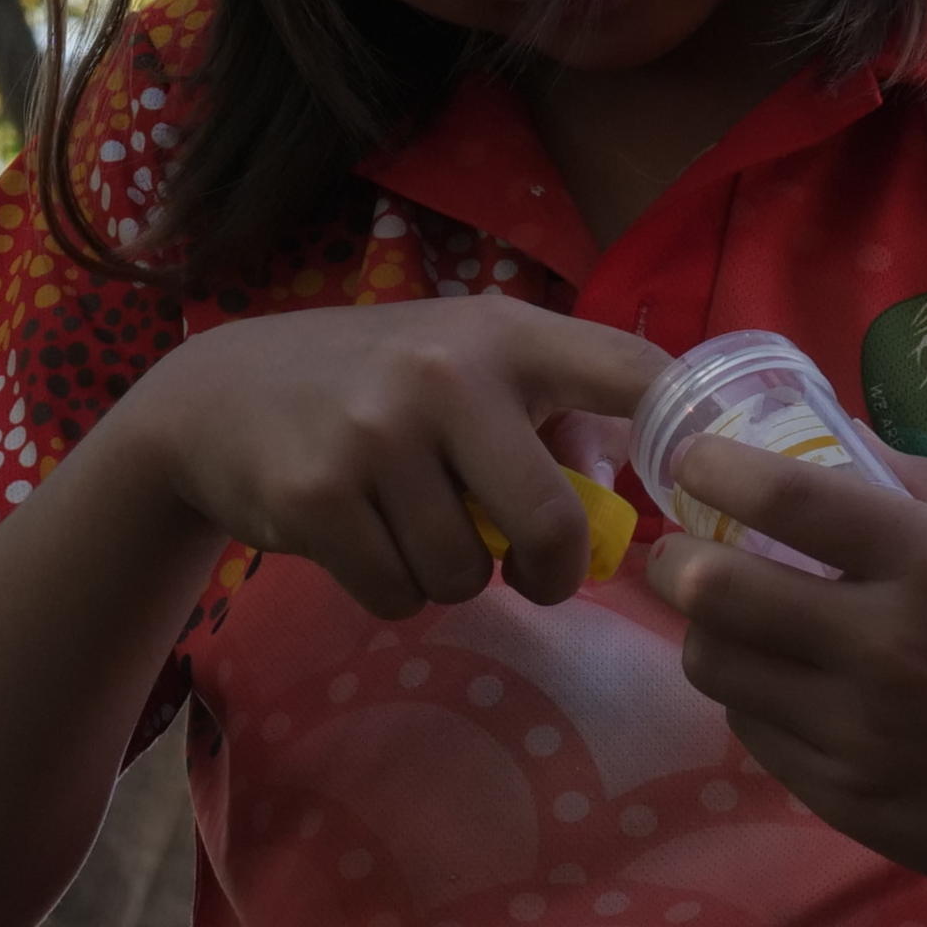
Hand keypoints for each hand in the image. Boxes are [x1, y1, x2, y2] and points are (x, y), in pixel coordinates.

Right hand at [118, 297, 669, 619]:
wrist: (218, 397)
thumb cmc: (375, 387)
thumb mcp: (466, 365)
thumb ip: (556, 415)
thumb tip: (644, 485)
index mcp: (506, 332)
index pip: (631, 370)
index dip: (687, 432)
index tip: (708, 489)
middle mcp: (446, 372)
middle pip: (553, 523)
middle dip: (550, 571)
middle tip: (533, 575)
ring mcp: (377, 435)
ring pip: (468, 574)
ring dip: (452, 577)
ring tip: (415, 531)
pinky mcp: (318, 497)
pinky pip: (401, 594)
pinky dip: (395, 591)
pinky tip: (366, 544)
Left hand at [644, 439, 926, 916]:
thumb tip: (832, 431)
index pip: (791, 498)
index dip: (716, 468)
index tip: (692, 459)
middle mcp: (891, 649)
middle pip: (717, 590)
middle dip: (676, 558)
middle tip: (679, 549)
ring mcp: (861, 735)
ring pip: (717, 667)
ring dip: (705, 631)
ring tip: (726, 616)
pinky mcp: (844, 799)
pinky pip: (752, 732)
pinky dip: (751, 698)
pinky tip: (782, 683)